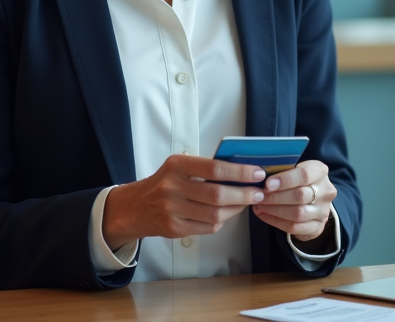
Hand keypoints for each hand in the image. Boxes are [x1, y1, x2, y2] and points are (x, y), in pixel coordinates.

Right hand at [102, 155, 265, 249]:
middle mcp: (172, 188)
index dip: (240, 172)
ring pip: (215, 214)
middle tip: (259, 192)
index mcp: (176, 166)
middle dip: (244, 194)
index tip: (258, 173)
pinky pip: (208, 227)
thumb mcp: (179, 166)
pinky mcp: (174, 229)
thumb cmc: (164, 183)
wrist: (135, 207)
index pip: (215, 168)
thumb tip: (242, 170)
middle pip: (218, 194)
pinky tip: (227, 214)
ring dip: (237, 209)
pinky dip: (222, 221)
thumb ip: (205, 168)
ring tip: (246, 202)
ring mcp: (172, 210)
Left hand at [253, 159, 336, 242]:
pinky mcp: (317, 226)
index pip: (304, 174)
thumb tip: (259, 175)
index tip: (267, 184)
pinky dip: (275, 221)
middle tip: (259, 196)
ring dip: (274, 210)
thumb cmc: (297, 180)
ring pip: (297, 213)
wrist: (312, 200)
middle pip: (300, 195)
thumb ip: (281, 170)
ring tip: (259, 205)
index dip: (285, 180)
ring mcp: (323, 210)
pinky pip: (294, 227)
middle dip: (276, 197)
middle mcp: (325, 191)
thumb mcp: (293, 168)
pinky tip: (264, 214)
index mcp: (320, 171)